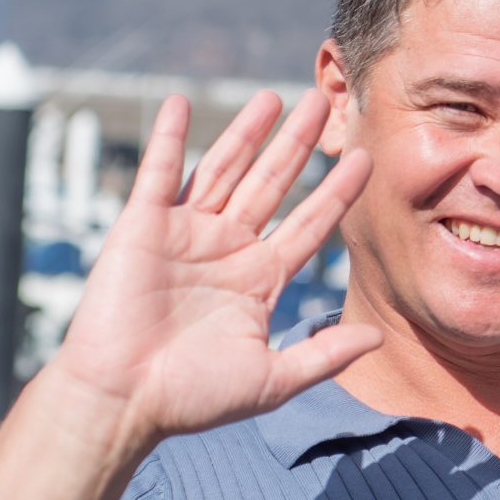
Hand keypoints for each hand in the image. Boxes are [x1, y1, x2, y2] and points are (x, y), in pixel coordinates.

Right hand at [47, 91, 379, 457]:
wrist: (122, 402)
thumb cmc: (191, 399)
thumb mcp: (272, 380)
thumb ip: (324, 356)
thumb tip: (378, 338)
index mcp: (260, 279)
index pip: (311, 224)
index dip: (337, 192)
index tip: (366, 159)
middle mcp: (228, 249)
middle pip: (272, 184)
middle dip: (297, 144)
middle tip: (323, 101)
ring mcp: (185, 235)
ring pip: (224, 170)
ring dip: (247, 132)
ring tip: (273, 96)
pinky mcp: (141, 227)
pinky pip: (159, 173)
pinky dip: (168, 138)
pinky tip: (179, 103)